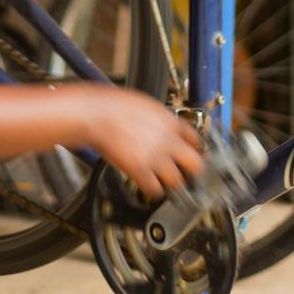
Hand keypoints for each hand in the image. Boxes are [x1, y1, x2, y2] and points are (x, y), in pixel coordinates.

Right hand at [77, 86, 204, 198]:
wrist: (97, 114)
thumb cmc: (114, 105)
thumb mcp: (146, 104)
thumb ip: (159, 119)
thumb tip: (163, 125)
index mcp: (170, 121)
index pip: (195, 138)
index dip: (195, 148)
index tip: (193, 153)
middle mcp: (167, 141)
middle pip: (195, 163)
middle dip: (193, 170)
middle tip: (189, 173)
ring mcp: (154, 157)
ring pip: (176, 181)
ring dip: (172, 182)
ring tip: (168, 183)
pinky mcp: (139, 170)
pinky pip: (154, 189)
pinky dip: (153, 190)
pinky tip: (150, 186)